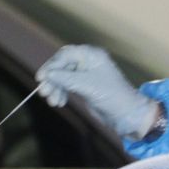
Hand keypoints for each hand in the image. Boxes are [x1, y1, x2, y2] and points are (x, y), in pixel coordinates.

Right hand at [36, 45, 158, 138]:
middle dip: (53, 79)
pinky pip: (68, 85)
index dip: (52, 65)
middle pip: (62, 66)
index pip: (66, 55)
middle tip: (44, 93)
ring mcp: (86, 74)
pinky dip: (62, 93)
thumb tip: (48, 74)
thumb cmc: (111, 95)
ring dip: (56, 88)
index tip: (41, 78)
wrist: (127, 113)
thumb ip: (66, 78)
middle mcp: (89, 62)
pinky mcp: (85, 86)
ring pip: (63, 77)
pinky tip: (59, 102)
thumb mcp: (87, 85)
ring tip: (53, 102)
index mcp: (92, 55)